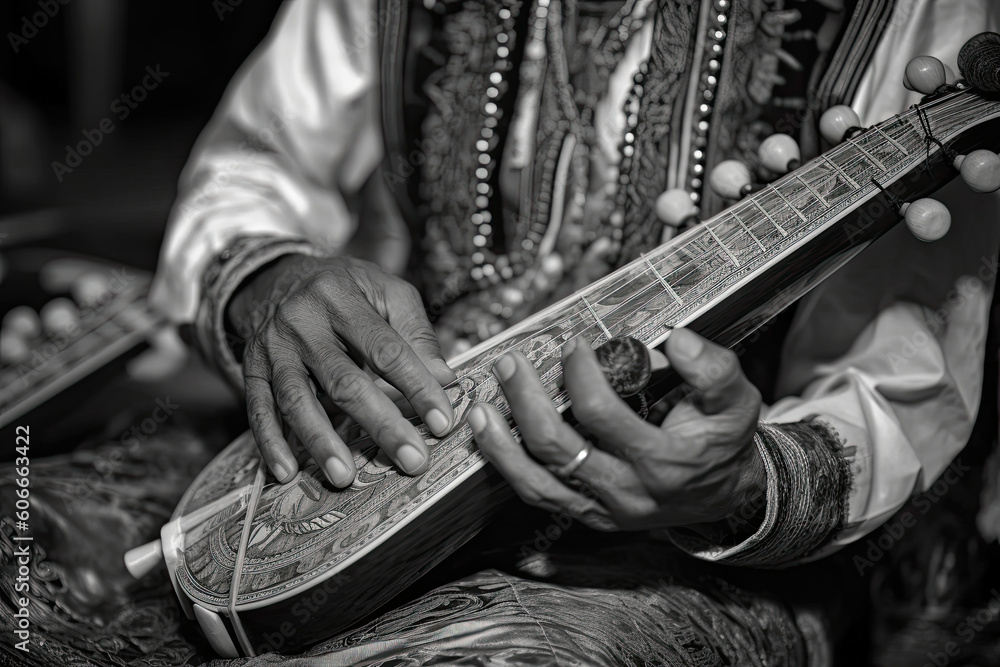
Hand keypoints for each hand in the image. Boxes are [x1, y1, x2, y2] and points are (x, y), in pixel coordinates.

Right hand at [229, 254, 456, 486]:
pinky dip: (270, 442)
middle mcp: (303, 321)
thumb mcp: (386, 291)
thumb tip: (443, 379)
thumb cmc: (346, 288)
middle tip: (411, 460)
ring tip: (344, 477)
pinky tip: (286, 472)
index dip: (417, 386)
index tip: (442, 422)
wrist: (278, 275)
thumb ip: (416, 333)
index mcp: (342, 297)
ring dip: (320, 441)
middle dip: (381, 424)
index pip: (386, 349)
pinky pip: (258, 408)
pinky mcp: (251, 368)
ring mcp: (274, 347)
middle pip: (344, 380)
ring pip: (296, 399)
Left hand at [468, 329, 763, 529]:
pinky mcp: (589, 517)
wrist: (725, 498)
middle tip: (509, 364)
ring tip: (478, 409)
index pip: (604, 416)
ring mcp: (604, 511)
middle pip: (559, 450)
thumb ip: (714, 370)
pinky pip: (539, 496)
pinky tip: (489, 437)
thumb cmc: (722, 440)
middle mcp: (628, 493)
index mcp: (664, 462)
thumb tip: (676, 339)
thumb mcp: (737, 401)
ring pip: (538, 484)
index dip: (580, 376)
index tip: (573, 344)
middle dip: (525, 402)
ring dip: (502, 445)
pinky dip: (509, 466)